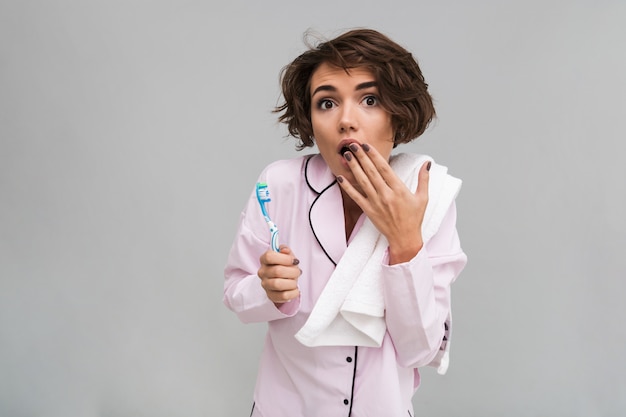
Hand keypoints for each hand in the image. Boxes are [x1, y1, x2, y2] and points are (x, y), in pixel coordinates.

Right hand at [257, 245, 300, 304]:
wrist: (282, 279)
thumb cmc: (284, 265)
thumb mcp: (286, 255)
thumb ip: (286, 250)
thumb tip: (285, 250)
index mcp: (264, 260)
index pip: (269, 256)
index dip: (284, 258)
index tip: (294, 261)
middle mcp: (262, 272)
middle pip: (277, 271)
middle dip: (292, 271)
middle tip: (298, 272)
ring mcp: (265, 285)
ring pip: (278, 284)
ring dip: (292, 282)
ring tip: (295, 281)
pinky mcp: (271, 295)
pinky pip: (283, 296)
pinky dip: (293, 292)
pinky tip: (295, 289)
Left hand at [337, 143, 429, 263]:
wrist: (405, 238)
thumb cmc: (414, 219)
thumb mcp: (423, 198)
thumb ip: (423, 179)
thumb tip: (427, 163)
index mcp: (399, 190)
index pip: (384, 168)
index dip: (374, 155)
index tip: (367, 145)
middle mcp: (386, 195)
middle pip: (371, 171)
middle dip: (361, 156)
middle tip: (352, 144)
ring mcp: (376, 203)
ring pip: (362, 181)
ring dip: (354, 167)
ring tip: (347, 155)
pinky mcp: (369, 210)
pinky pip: (356, 197)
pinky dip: (347, 187)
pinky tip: (340, 177)